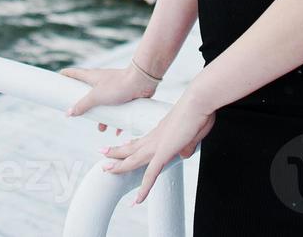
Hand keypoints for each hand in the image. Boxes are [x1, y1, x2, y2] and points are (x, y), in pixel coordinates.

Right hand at [60, 61, 158, 135]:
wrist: (142, 81)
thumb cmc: (119, 85)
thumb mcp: (96, 96)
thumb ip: (82, 105)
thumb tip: (68, 113)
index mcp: (92, 77)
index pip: (74, 73)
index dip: (65, 76)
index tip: (57, 80)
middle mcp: (101, 81)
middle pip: (88, 92)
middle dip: (84, 104)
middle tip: (80, 114)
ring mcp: (113, 88)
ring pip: (104, 103)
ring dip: (102, 116)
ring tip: (102, 129)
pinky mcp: (124, 94)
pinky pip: (117, 109)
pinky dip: (116, 119)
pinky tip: (118, 130)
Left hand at [98, 92, 214, 205]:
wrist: (199, 102)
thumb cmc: (200, 112)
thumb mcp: (192, 132)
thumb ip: (187, 145)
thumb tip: (183, 155)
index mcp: (160, 132)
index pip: (141, 140)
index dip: (129, 144)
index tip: (121, 146)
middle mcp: (155, 138)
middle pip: (131, 148)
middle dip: (116, 153)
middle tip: (103, 155)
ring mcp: (157, 146)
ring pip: (133, 160)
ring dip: (119, 166)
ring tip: (106, 170)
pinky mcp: (164, 153)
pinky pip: (151, 175)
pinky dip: (144, 189)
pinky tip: (138, 200)